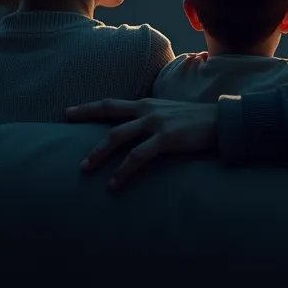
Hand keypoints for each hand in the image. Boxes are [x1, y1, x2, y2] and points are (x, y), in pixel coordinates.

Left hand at [65, 98, 217, 189]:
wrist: (221, 121)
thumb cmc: (196, 121)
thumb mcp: (169, 113)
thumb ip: (151, 119)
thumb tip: (136, 131)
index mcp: (147, 104)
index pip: (112, 103)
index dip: (88, 107)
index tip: (68, 112)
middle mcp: (147, 110)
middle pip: (108, 113)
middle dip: (84, 121)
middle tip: (65, 130)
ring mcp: (156, 123)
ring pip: (118, 136)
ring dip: (98, 154)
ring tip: (85, 169)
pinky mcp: (166, 139)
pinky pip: (137, 157)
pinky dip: (123, 171)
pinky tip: (114, 184)